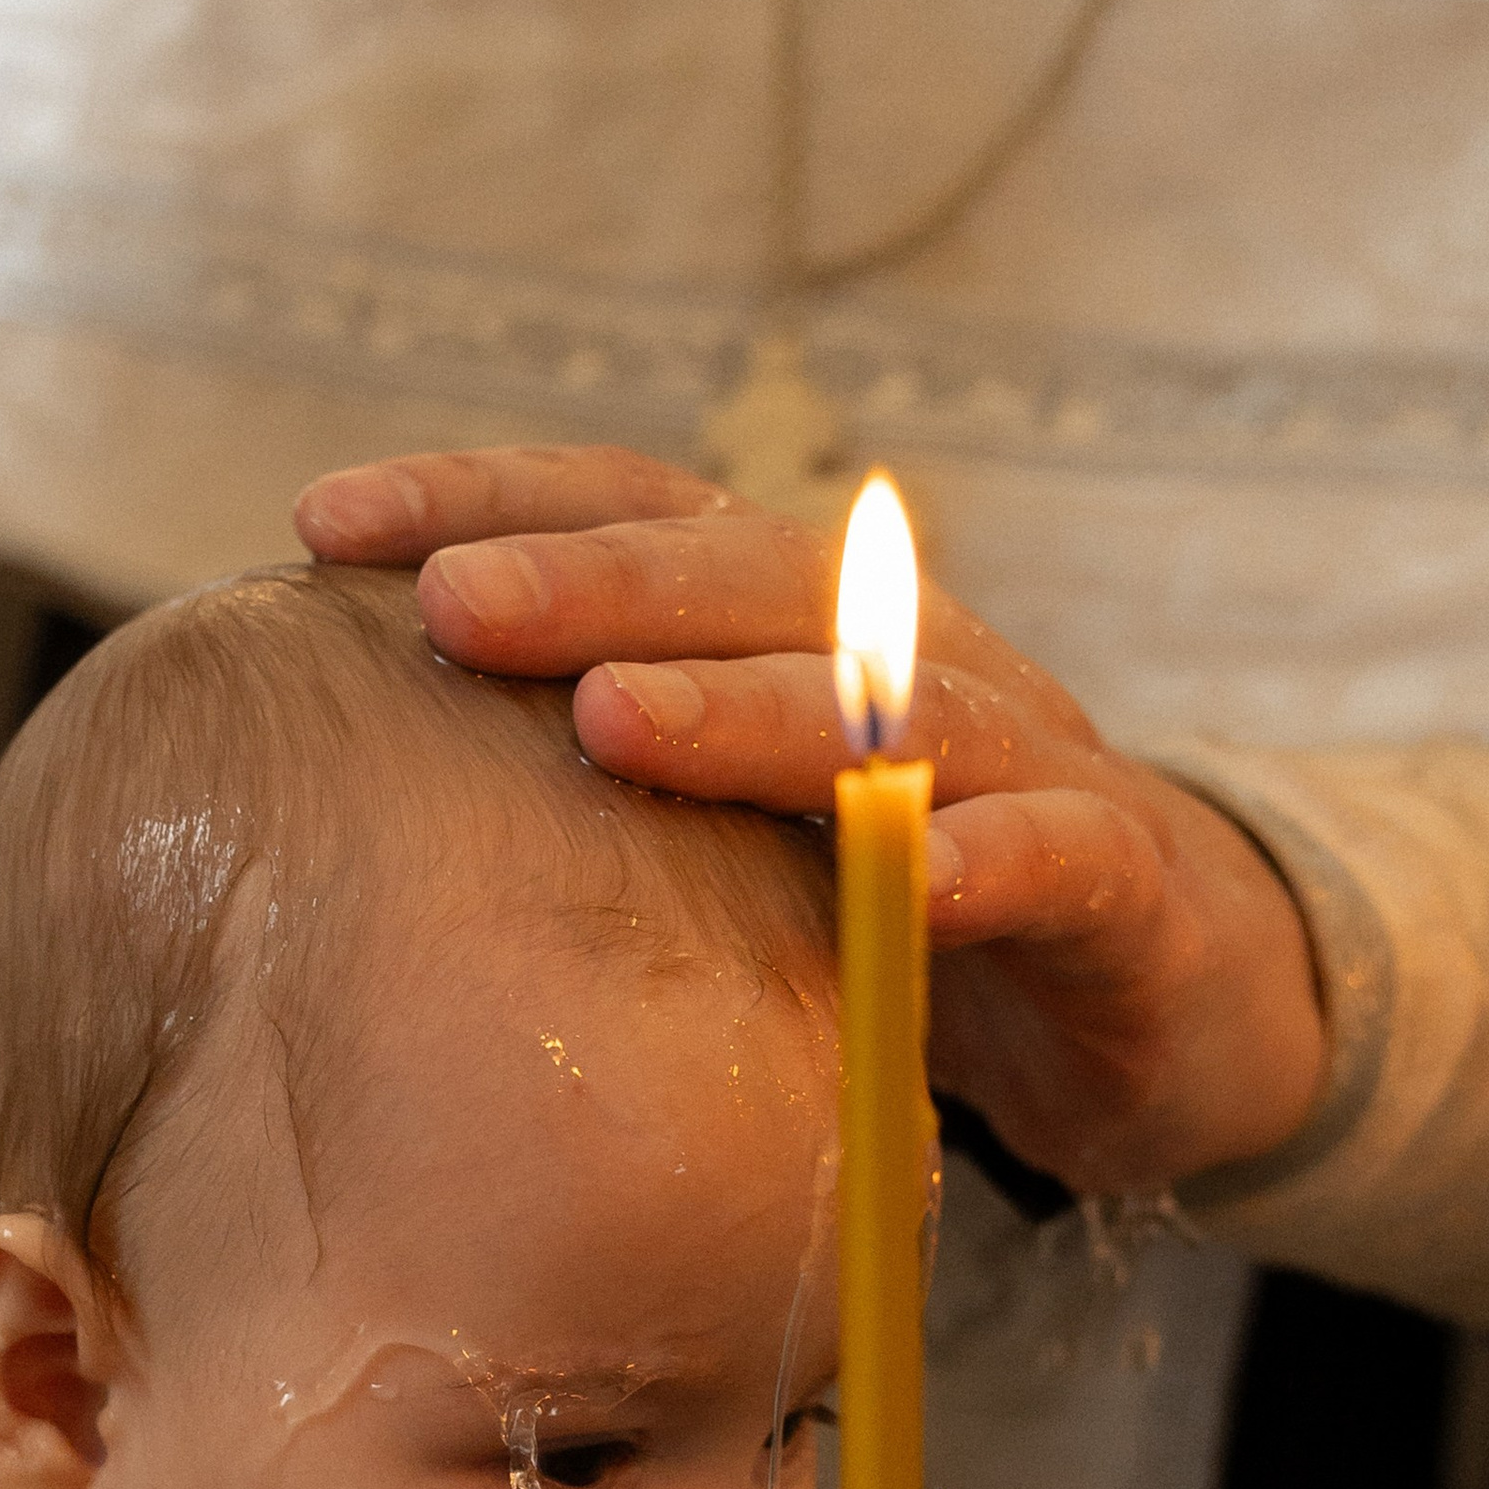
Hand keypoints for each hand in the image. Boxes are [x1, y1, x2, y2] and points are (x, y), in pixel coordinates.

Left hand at [294, 446, 1327, 1204]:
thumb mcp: (730, 842)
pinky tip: (911, 878)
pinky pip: (1058, 859)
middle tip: (448, 606)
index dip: (489, 498)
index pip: (638, 517)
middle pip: (745, 583)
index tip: (321, 518)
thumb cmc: (900, 910)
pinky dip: (987, 862)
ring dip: (750, 710)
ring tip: (614, 723)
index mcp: (798, 628)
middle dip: (590, 583)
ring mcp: (1026, 761)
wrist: (1167, 990)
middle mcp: (909, 653)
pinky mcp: (1122, 887)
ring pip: (888, 707)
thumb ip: (592, 797)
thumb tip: (348, 790)